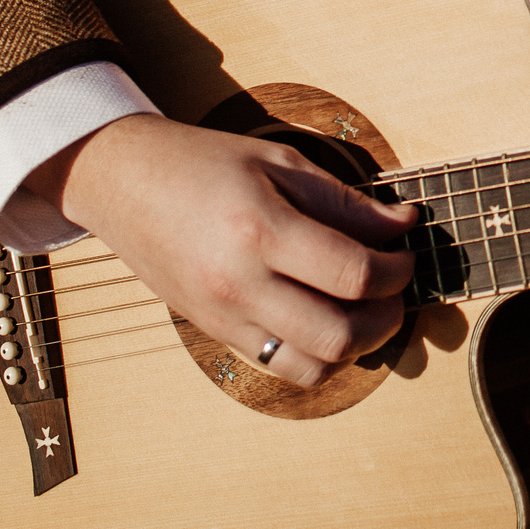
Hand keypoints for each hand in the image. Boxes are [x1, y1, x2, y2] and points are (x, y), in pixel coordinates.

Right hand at [28, 113, 420, 386]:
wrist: (121, 182)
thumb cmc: (201, 163)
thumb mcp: (279, 161)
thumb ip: (344, 201)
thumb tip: (402, 226)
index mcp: (260, 230)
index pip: (353, 274)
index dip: (398, 270)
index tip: (408, 253)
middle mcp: (239, 284)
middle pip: (339, 335)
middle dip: (387, 317)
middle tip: (397, 290)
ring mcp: (223, 316)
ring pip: (312, 367)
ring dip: (355, 346)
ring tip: (367, 311)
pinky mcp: (213, 333)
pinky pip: (279, 366)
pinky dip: (317, 354)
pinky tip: (328, 319)